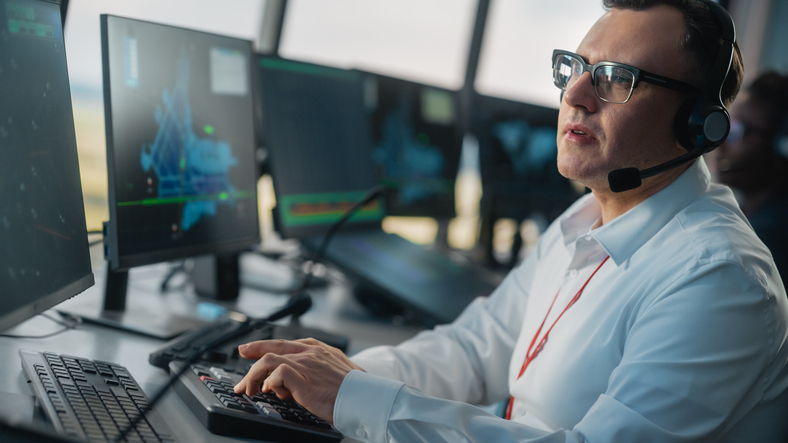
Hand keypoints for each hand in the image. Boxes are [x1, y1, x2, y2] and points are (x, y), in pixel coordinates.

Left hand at [233, 338, 364, 422]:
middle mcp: (310, 352)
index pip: (285, 343)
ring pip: (269, 360)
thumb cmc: (352, 390)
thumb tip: (293, 385)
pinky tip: (269, 391)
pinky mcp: (302, 377)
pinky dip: (269, 382)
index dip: (265, 345)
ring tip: (249, 388)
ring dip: (254, 374)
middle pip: (273, 346)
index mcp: (318, 349)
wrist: (363, 398)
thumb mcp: (333, 372)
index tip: (251, 349)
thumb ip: (315, 372)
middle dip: (253, 350)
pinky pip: (277, 373)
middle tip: (241, 356)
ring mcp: (306, 363)